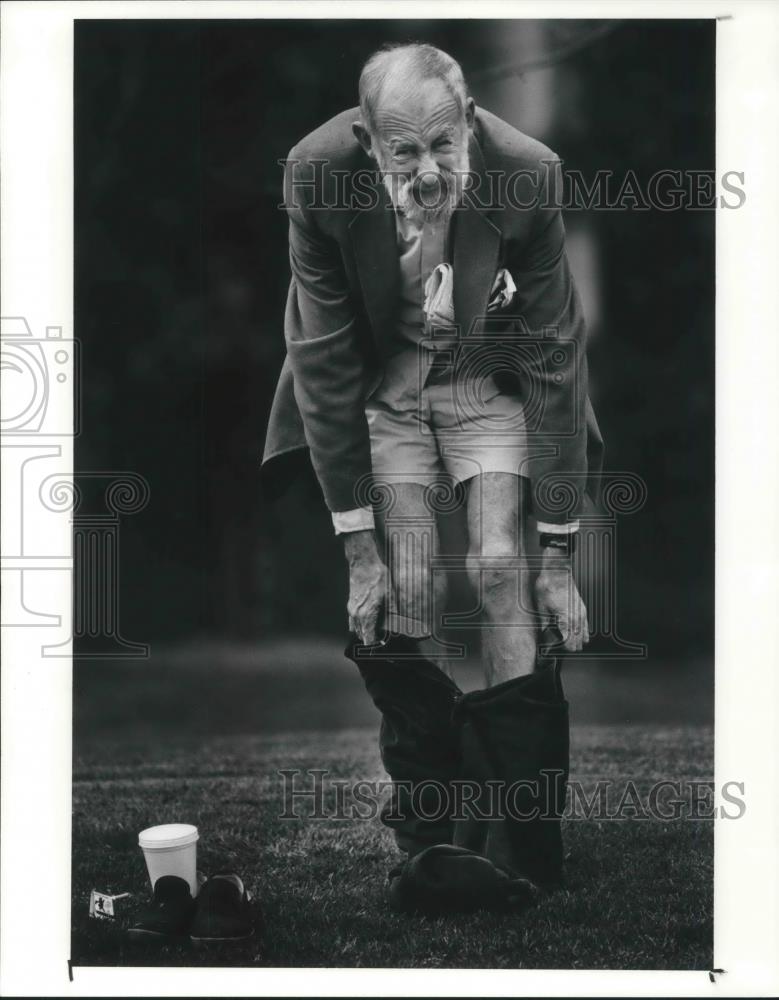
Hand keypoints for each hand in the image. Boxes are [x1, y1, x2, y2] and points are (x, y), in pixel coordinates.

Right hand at [343, 530, 386, 644]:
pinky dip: (360, 624)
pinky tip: (369, 620)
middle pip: (361, 636)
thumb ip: (393, 612)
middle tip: (383, 641)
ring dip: (365, 632)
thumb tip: (401, 623)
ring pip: (356, 629)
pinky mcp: (351, 603)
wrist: (363, 561)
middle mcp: (356, 615)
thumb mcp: (390, 594)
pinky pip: (353, 620)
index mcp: (366, 615)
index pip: (368, 639)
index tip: (384, 648)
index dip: (376, 646)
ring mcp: (351, 609)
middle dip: (371, 640)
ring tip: (377, 632)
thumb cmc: (378, 576)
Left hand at [535, 549, 588, 651]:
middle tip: (563, 650)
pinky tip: (580, 636)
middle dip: (570, 647)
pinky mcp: (582, 608)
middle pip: (577, 641)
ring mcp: (581, 612)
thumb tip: (544, 634)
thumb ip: (544, 624)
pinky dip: (583, 632)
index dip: (562, 648)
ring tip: (572, 646)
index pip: (568, 642)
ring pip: (583, 634)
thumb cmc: (548, 586)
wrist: (557, 571)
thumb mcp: (541, 607)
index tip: (556, 650)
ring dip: (577, 641)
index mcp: (566, 618)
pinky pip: (586, 625)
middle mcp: (576, 617)